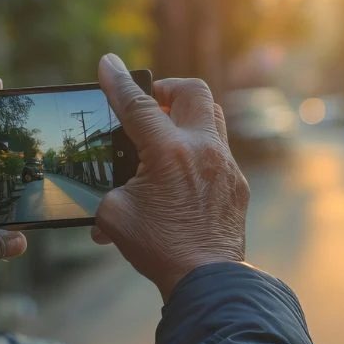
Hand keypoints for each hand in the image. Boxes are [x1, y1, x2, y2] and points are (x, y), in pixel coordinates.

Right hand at [94, 54, 248, 301]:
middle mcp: (203, 150)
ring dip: (187, 114)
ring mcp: (225, 164)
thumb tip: (108, 184)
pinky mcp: (237, 183)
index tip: (106, 63)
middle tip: (148, 102)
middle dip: (166, 88)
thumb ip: (107, 187)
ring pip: (211, 116)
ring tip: (165, 130)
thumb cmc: (159, 248)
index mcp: (169, 152)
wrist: (207, 279)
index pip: (137, 104)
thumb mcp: (115, 215)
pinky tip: (181, 170)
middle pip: (191, 91)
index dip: (117, 81)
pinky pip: (218, 150)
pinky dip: (198, 148)